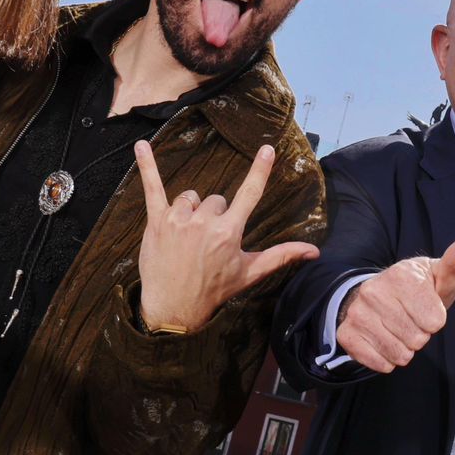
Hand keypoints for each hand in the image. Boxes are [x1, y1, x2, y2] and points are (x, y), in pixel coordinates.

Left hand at [133, 141, 319, 333]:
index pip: (249, 194)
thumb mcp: (250, 272)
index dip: (260, 171)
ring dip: (189, 210)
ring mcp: (179, 220)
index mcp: (229, 231)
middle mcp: (205, 222)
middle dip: (214, 215)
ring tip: (185, 236)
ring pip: (189, 197)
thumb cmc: (214, 289)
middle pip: (215, 199)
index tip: (266, 149)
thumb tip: (314, 251)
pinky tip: (141, 146)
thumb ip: (282, 256)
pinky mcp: (156, 221)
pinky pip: (152, 188)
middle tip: (205, 242)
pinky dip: (147, 166)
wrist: (174, 308)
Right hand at [335, 230, 454, 373]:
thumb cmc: (420, 288)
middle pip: (417, 339)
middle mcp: (374, 292)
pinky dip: (387, 359)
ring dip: (405, 348)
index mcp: (400, 275)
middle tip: (411, 319)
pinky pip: (379, 363)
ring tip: (399, 329)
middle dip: (420, 335)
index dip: (435, 320)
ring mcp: (357, 313)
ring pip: (399, 354)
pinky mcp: (347, 334)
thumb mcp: (440, 275)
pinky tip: (385, 341)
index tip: (426, 308)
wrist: (380, 297)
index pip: (435, 322)